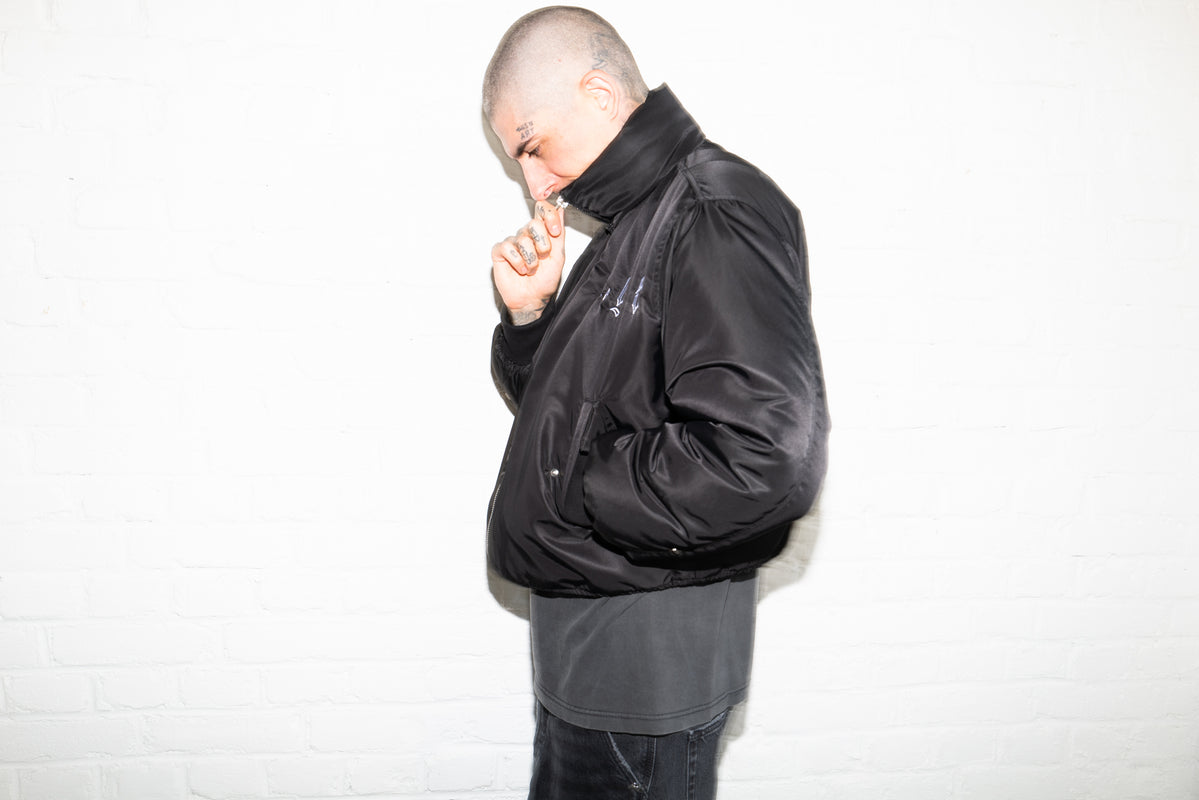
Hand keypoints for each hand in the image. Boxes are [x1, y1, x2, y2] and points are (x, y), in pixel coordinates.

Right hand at [491, 200, 565, 324]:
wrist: (533, 298)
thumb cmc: (545, 280)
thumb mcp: (558, 256)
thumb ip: (559, 234)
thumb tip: (560, 210)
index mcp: (542, 233)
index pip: (543, 210)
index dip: (549, 216)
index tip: (555, 231)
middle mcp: (526, 234)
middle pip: (533, 224)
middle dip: (542, 244)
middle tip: (543, 257)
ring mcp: (512, 242)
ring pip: (522, 240)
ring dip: (531, 259)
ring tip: (531, 269)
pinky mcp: (500, 251)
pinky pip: (507, 248)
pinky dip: (517, 262)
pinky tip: (520, 269)